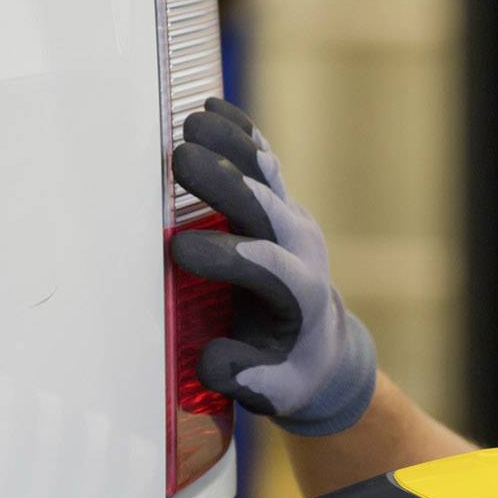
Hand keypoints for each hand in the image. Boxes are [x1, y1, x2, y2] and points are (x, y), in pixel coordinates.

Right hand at [167, 97, 378, 435]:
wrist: (320, 344)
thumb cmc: (287, 369)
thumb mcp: (272, 390)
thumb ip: (244, 377)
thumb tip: (213, 360)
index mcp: (302, 297)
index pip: (268, 270)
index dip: (226, 258)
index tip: (177, 252)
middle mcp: (302, 248)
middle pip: (266, 209)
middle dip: (225, 185)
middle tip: (180, 160)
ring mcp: (291, 219)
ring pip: (265, 175)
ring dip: (229, 147)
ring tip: (191, 121)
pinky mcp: (278, 202)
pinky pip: (262, 161)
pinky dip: (239, 133)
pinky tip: (211, 107)